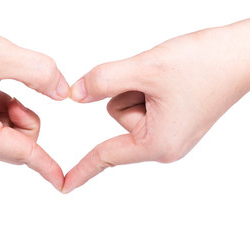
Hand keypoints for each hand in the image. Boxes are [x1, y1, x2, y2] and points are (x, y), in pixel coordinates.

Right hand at [0, 0, 68, 189]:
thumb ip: (39, 73)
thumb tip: (62, 92)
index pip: (22, 153)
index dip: (46, 166)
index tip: (62, 181)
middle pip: (16, 143)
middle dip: (26, 120)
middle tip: (16, 94)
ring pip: (7, 129)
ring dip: (15, 109)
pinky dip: (4, 102)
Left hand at [63, 20, 249, 192]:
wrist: (242, 54)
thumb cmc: (206, 64)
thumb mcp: (146, 69)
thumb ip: (104, 81)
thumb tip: (76, 95)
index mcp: (158, 143)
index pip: (107, 155)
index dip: (82, 170)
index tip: (64, 185)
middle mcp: (163, 143)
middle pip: (118, 114)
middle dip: (129, 90)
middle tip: (160, 79)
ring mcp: (169, 130)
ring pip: (128, 104)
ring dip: (140, 85)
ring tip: (169, 79)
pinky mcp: (172, 117)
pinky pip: (142, 100)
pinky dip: (148, 85)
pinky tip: (170, 80)